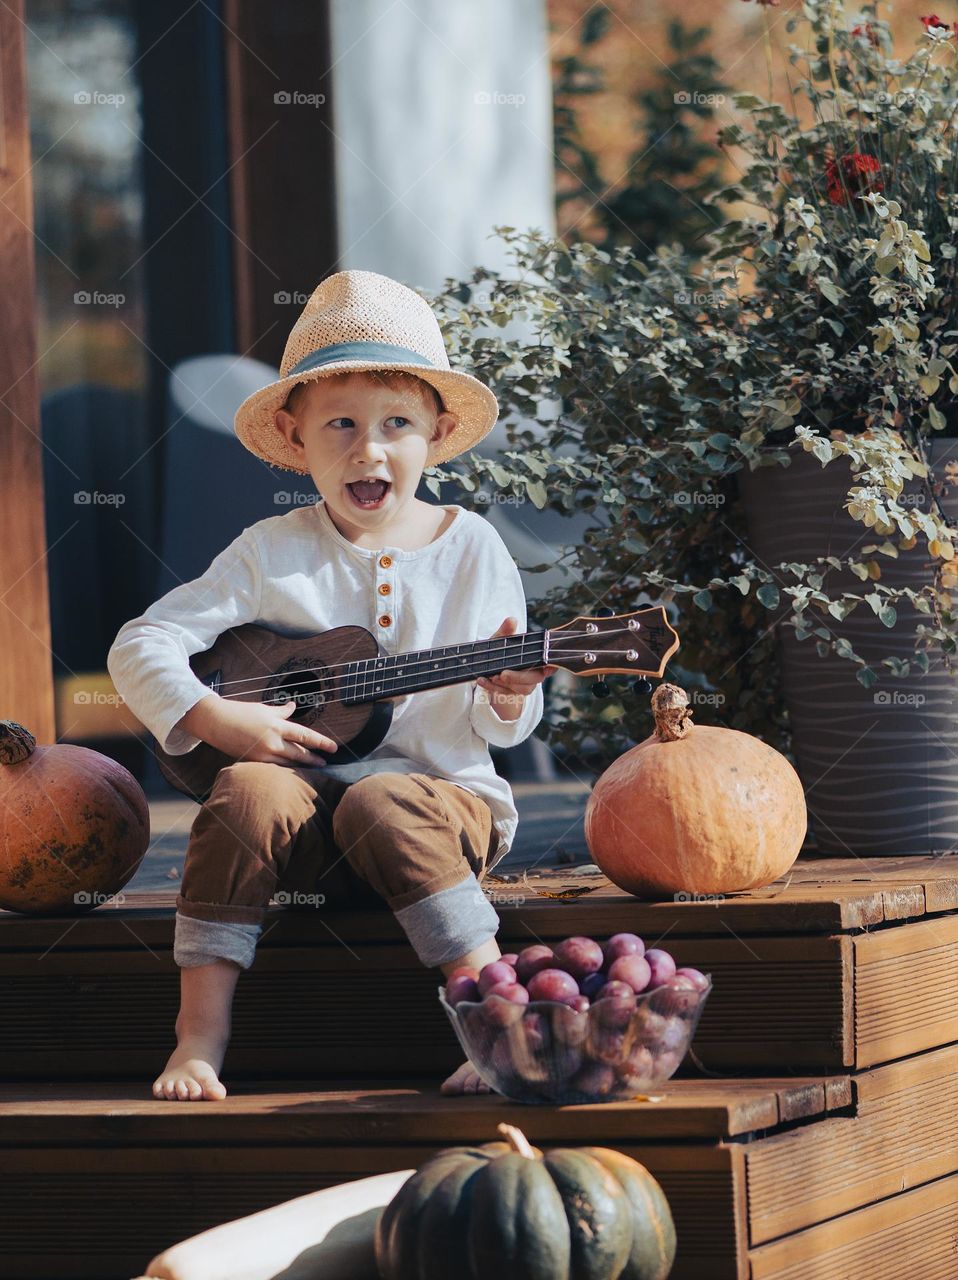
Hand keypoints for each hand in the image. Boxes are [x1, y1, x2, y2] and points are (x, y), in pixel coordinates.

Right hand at [177, 694, 338, 766]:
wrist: (215, 722)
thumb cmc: (240, 712)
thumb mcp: (263, 709)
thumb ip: (281, 711)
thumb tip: (293, 707)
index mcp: (277, 726)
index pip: (305, 735)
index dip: (321, 742)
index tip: (333, 748)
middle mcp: (272, 742)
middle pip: (299, 753)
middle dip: (313, 758)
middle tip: (325, 762)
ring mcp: (262, 754)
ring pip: (287, 762)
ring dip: (300, 765)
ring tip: (313, 767)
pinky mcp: (253, 761)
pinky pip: (273, 766)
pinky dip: (283, 767)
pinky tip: (291, 769)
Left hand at [477, 617, 557, 719]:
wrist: (487, 664)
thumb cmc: (501, 649)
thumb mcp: (501, 639)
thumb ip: (506, 631)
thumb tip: (511, 620)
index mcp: (536, 659)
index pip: (550, 664)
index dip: (551, 667)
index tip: (547, 668)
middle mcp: (534, 673)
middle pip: (534, 679)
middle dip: (519, 677)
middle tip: (503, 674)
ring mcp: (523, 684)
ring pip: (522, 689)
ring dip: (506, 684)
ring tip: (492, 676)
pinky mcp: (512, 692)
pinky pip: (505, 693)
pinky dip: (492, 687)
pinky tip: (482, 680)